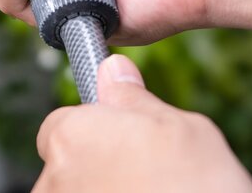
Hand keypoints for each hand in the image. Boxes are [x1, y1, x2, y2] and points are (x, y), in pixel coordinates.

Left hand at [33, 54, 251, 192]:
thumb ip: (134, 99)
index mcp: (70, 135)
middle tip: (149, 179)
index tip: (125, 141)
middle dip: (98, 169)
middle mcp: (53, 181)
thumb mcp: (182, 129)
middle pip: (66, 168)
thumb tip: (113, 70)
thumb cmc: (199, 190)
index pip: (62, 124)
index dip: (95, 131)